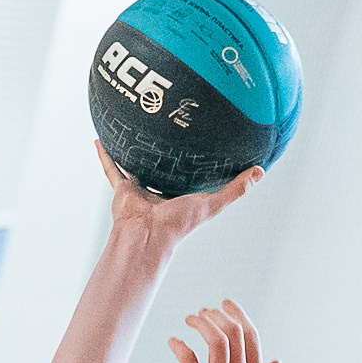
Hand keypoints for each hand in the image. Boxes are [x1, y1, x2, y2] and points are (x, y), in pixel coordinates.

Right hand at [98, 141, 259, 251]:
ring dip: (131, 150)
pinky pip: (112, 168)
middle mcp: (159, 189)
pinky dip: (105, 155)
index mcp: (180, 193)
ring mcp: (139, 188)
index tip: (201, 140)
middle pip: (161, 165)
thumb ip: (236, 189)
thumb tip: (261, 170)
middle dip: (163, 150)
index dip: (195, 158)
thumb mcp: (213, 202)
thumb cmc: (180, 224)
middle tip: (164, 127)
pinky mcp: (122, 188)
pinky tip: (100, 139)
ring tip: (130, 130)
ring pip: (134, 164)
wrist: (148, 235)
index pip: (189, 172)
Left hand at [169, 298, 277, 362]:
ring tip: (189, 320)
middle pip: (235, 332)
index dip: (238, 315)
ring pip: (216, 340)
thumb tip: (276, 361)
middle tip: (203, 312)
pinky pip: (188, 358)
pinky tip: (172, 342)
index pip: (252, 337)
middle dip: (218, 315)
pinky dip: (179, 345)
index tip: (224, 305)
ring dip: (201, 323)